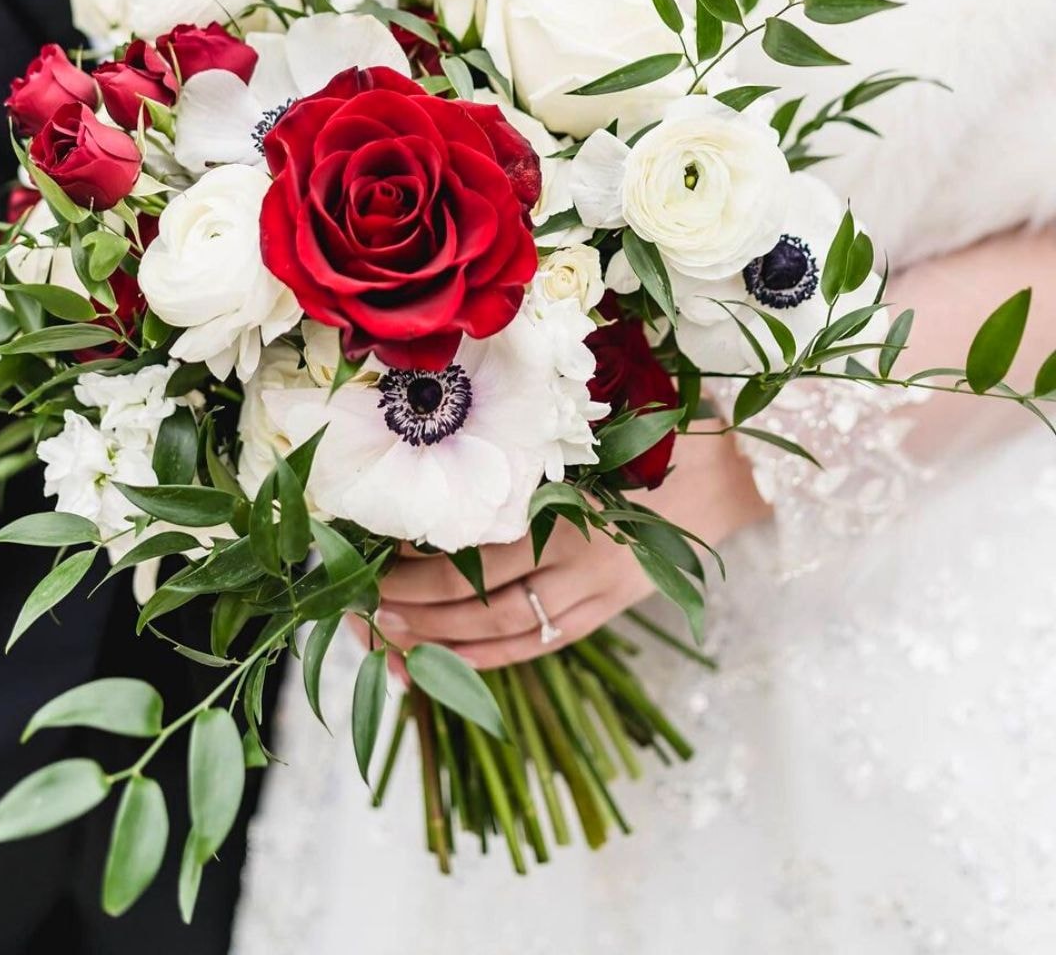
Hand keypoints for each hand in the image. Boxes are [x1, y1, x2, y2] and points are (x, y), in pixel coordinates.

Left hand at [374, 427, 768, 668]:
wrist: (731, 478)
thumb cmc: (658, 436)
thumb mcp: (597, 432)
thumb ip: (535, 450)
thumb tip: (449, 443)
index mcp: (579, 515)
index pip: (485, 558)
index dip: (427, 570)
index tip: (375, 561)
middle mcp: (585, 566)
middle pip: (486, 606)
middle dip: (419, 613)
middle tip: (362, 611)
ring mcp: (598, 596)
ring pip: (507, 634)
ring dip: (443, 644)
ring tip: (388, 642)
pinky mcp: (606, 611)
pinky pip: (540, 644)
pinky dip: (490, 658)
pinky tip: (447, 661)